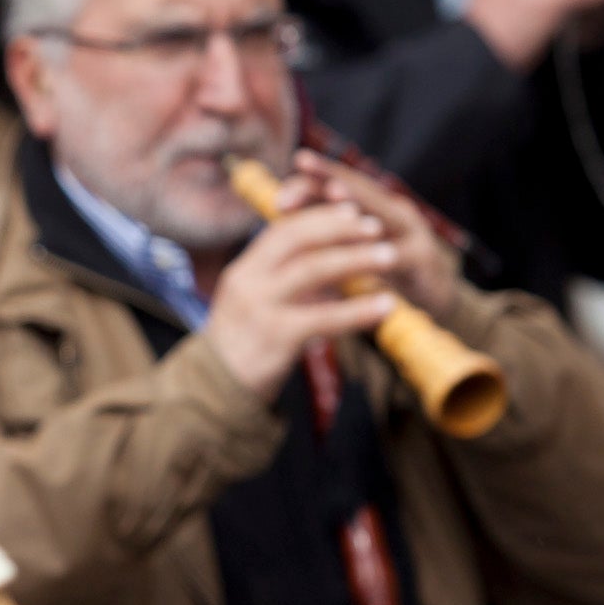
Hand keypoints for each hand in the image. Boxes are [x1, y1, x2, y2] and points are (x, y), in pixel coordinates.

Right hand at [200, 195, 399, 402]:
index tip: (352, 212)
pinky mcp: (276, 338)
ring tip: (390, 256)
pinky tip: (386, 306)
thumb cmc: (242, 346)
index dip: (319, 217)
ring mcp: (260, 309)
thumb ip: (277, 280)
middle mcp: (248, 283)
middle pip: (298, 241)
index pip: (282, 230)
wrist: (213, 392)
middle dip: (341, 230)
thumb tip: (324, 258)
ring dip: (356, 259)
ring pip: (313, 270)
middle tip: (376, 227)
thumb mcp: (249, 304)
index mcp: (243, 271)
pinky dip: (359, 310)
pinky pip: (325, 318)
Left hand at [284, 149, 458, 318]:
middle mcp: (394, 212)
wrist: (435, 299)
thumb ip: (323, 227)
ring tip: (333, 190)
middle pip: (359, 188)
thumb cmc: (385, 272)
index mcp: (374, 208)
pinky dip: (379, 252)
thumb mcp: (352, 248)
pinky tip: (362, 248)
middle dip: (329, 174)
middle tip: (302, 160)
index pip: (342, 182)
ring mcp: (412, 234)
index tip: (293, 161)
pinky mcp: (421, 262)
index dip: (317, 173)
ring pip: (380, 214)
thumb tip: (278, 206)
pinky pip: (396, 258)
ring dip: (358, 200)